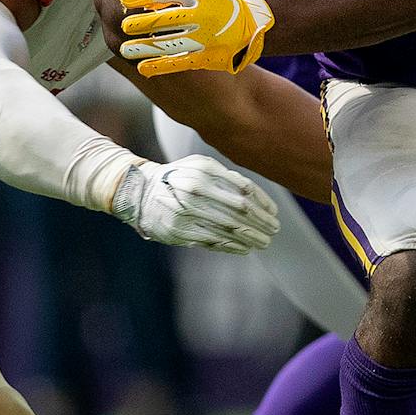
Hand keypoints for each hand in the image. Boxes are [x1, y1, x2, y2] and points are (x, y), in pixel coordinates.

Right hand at [111, 155, 278, 251]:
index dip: (263, 203)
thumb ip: (227, 177)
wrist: (141, 193)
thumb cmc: (180, 178)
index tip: (274, 213)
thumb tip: (257, 198)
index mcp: (204, 171)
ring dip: (251, 238)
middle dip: (261, 223)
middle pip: (240, 211)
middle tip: (274, 230)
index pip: (244, 190)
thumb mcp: (201, 166)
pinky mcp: (180, 231)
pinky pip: (213, 241)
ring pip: (229, 229)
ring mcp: (187, 213)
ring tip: (264, 242)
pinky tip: (244, 248)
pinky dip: (232, 246)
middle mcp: (196, 191)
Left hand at [119, 0, 271, 75]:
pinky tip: (142, 66)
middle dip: (141, 23)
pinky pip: (180, 62)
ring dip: (145, 47)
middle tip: (124, 25)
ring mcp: (207, 38)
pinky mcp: (208, 57)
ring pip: (169, 43)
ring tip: (125, 48)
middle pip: (165, 19)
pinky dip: (160, 65)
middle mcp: (205, 15)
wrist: (253, 26)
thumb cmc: (222, 2)